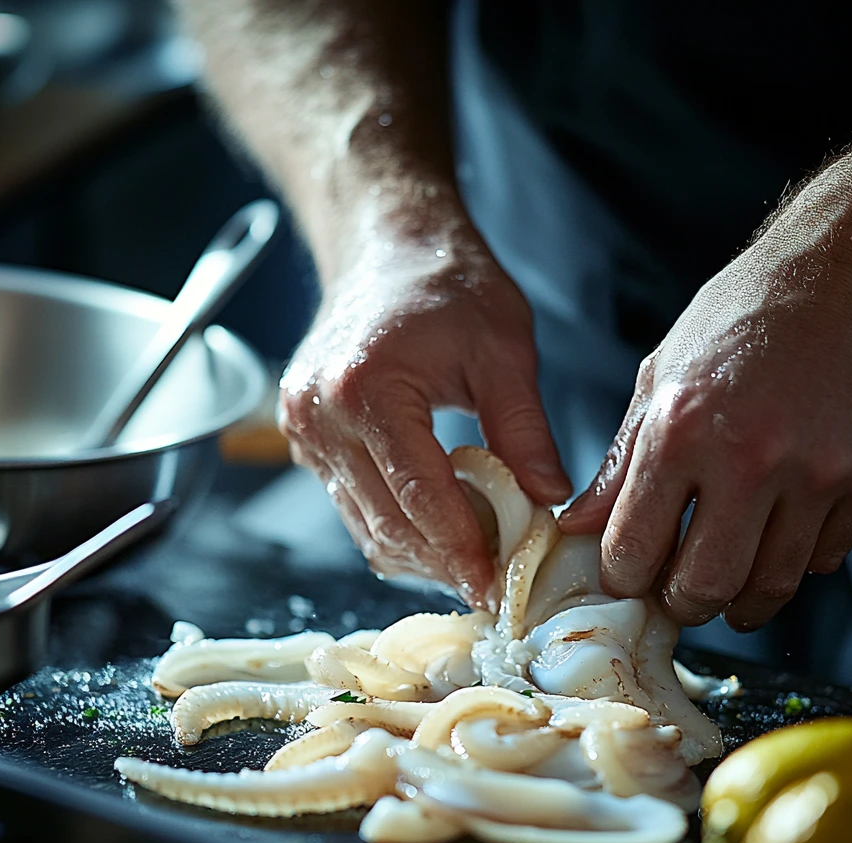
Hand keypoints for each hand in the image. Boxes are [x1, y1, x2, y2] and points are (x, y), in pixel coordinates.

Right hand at [278, 228, 569, 604]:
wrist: (386, 246)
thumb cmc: (445, 281)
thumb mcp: (504, 348)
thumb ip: (523, 430)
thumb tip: (548, 501)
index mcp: (367, 389)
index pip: (421, 498)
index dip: (463, 552)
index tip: (497, 587)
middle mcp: (321, 417)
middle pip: (388, 525)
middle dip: (445, 563)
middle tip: (495, 582)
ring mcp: (304, 432)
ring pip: (365, 528)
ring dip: (421, 555)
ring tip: (474, 560)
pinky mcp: (304, 440)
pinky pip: (351, 508)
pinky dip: (397, 529)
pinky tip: (440, 531)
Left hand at [560, 215, 851, 630]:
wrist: (846, 271)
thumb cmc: (741, 317)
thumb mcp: (659, 377)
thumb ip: (621, 465)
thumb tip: (578, 526)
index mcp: (680, 431)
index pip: (634, 551)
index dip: (624, 577)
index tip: (629, 575)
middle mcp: (750, 459)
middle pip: (704, 588)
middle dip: (681, 603)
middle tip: (676, 591)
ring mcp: (819, 474)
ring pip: (770, 587)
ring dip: (739, 599)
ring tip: (726, 577)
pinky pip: (825, 559)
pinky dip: (796, 560)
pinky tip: (780, 532)